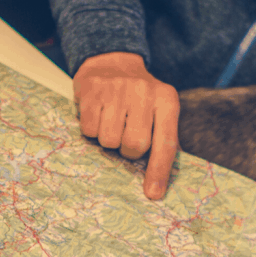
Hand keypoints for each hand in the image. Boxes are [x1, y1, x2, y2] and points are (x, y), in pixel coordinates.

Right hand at [73, 52, 178, 198]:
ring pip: (109, 140)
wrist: (112, 61)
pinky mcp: (92, 90)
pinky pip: (88, 130)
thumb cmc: (139, 98)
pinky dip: (90, 130)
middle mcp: (144, 92)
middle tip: (125, 137)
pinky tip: (97, 115)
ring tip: (111, 122)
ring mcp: (117, 88)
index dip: (159, 171)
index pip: (165, 143)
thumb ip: (165, 140)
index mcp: (167, 100)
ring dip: (107, 140)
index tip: (153, 194)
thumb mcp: (160, 111)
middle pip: (135, 145)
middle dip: (128, 151)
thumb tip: (161, 182)